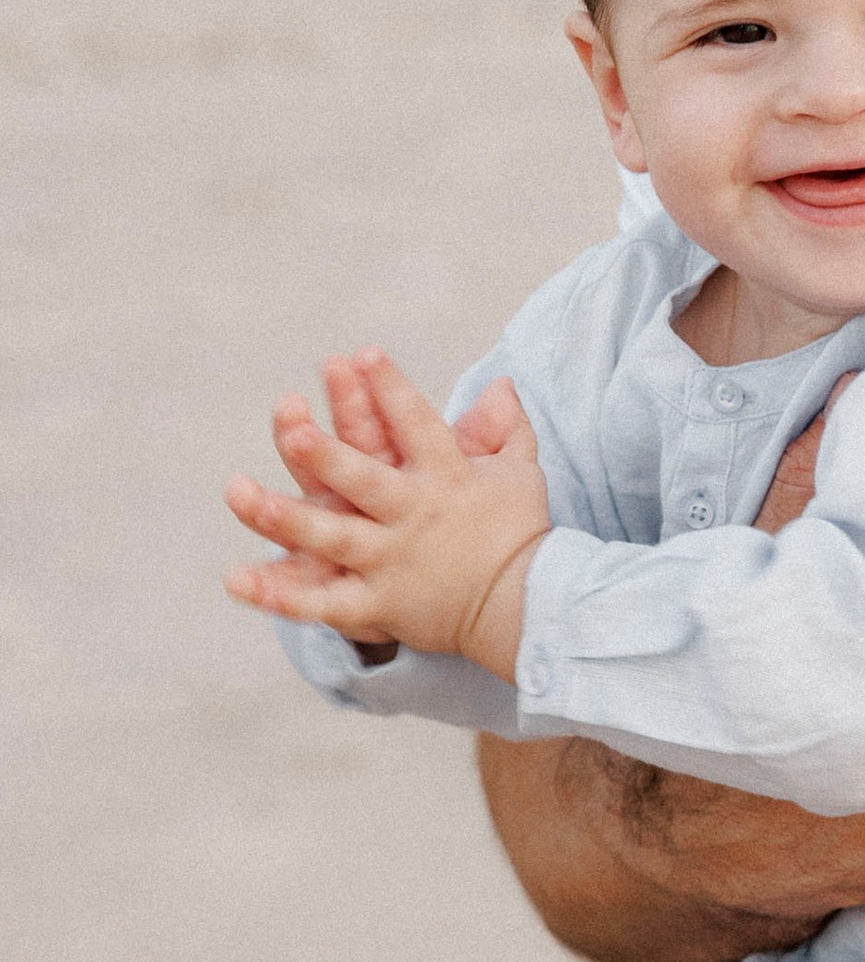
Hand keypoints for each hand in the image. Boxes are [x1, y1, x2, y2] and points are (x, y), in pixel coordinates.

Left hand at [225, 352, 549, 675]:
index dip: (392, 390)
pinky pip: (324, 603)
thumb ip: (504, 427)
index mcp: (446, 479)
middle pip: (363, 481)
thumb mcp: (519, 474)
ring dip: (285, 515)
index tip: (365, 353)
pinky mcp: (380, 605)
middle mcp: (413, 517)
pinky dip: (282, 595)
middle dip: (328, 456)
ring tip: (239, 493)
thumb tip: (500, 382)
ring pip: (331, 536)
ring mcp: (392, 563)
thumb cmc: (520, 535)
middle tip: (294, 428)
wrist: (529, 608)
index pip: (417, 427)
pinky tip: (237, 579)